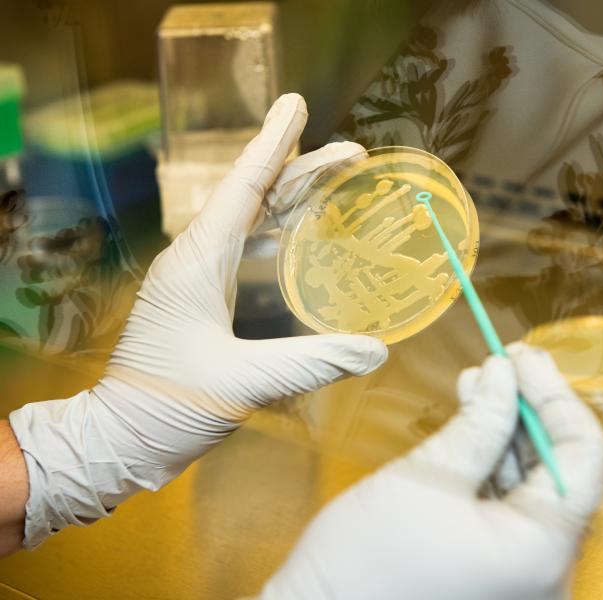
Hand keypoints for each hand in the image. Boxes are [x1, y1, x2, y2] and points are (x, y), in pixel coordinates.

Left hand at [9, 94, 386, 549]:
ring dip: (295, 197)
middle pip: (255, 197)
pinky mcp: (204, 296)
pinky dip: (280, 230)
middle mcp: (197, 258)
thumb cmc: (170, 405)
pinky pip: (247, 247)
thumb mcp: (244, 384)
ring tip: (339, 180)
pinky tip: (304, 231)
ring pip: (252, 219)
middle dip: (304, 169)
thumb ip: (313, 363)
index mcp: (198, 262)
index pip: (243, 188)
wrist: (121, 436)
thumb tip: (377, 351)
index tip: (297, 105)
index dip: (274, 145)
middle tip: (356, 154)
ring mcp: (198, 276)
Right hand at [260, 343, 602, 599]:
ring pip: (533, 484)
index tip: (523, 358)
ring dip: (508, 429)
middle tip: (504, 361)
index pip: (585, 457)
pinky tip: (471, 422)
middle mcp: (544, 568)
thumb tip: (504, 375)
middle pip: (561, 469)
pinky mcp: (493, 567)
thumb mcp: (428, 477)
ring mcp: (519, 572)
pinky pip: (508, 504)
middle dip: (531, 409)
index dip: (557, 398)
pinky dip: (492, 460)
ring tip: (480, 383)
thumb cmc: (364, 566)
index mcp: (540, 551)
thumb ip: (479, 422)